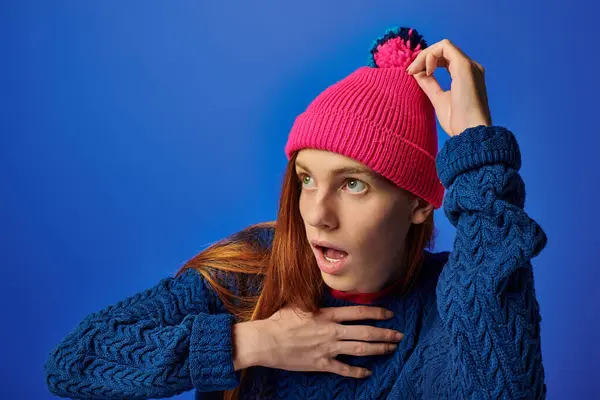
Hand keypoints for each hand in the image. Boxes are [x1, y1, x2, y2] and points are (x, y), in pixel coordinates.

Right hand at [257, 306, 402, 377]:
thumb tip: (324, 293)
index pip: (359, 313)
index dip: (377, 313)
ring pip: (360, 350)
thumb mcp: (299, 303)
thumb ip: (315, 300)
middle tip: (400, 336)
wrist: (266, 341)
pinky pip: (344, 369)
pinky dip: (357, 372)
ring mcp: (328, 349)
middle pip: (365, 333)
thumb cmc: (280, 320)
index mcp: (327, 315)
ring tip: (391, 349)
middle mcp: (332, 332)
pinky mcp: (321, 364)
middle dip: (385, 334)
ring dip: (378, 350)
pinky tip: (368, 372)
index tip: (389, 314)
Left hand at [406, 38, 491, 136]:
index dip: (427, 62)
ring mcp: (469, 66)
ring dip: (425, 55)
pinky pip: (445, 48)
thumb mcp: (438, 99)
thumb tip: (416, 72)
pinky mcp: (464, 66)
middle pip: (444, 50)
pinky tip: (426, 71)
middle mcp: (470, 67)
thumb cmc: (458, 122)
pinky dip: (430, 55)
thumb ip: (429, 84)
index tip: (412, 74)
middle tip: (410, 71)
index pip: (445, 59)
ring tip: (414, 70)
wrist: (470, 132)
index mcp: (466, 76)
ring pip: (443, 46)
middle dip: (423, 57)